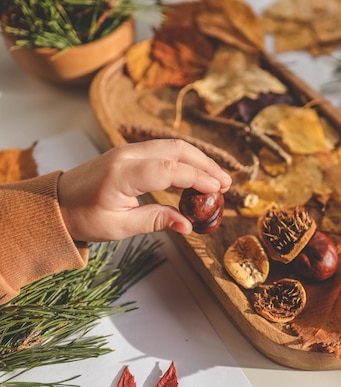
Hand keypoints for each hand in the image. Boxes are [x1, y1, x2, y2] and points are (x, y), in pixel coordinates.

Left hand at [58, 139, 231, 241]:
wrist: (56, 203)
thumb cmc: (84, 217)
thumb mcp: (120, 226)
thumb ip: (156, 221)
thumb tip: (189, 226)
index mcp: (122, 174)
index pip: (170, 170)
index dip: (198, 179)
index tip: (218, 190)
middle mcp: (127, 155)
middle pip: (177, 149)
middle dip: (205, 165)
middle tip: (226, 183)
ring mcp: (128, 150)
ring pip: (173, 146)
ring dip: (198, 160)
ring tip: (218, 179)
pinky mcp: (131, 152)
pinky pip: (164, 150)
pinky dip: (185, 160)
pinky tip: (197, 174)